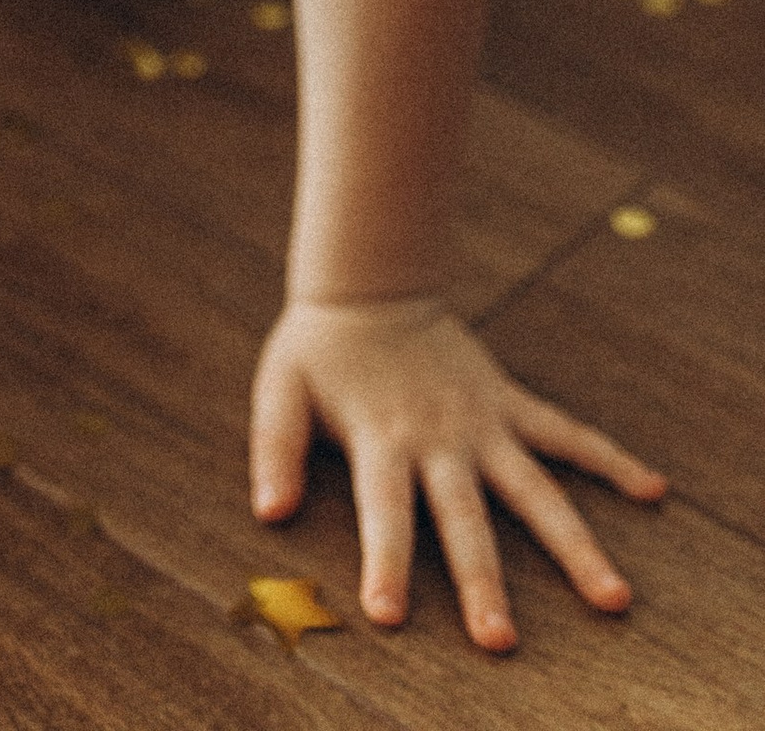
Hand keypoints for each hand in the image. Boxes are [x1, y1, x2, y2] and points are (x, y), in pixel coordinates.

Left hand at [252, 294, 663, 650]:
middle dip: (481, 581)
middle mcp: (439, 438)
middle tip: (500, 641)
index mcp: (381, 438)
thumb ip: (276, 448)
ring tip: (614, 598)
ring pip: (536, 490)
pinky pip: (567, 434)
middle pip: (465, 519)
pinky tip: (654, 489)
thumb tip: (268, 512)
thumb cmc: (322, 347)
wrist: (371, 281)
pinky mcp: (510, 404)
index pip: (383, 510)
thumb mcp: (281, 388)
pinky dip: (611, 459)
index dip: (385, 561)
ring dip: (574, 545)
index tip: (389, 614)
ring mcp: (483, 422)